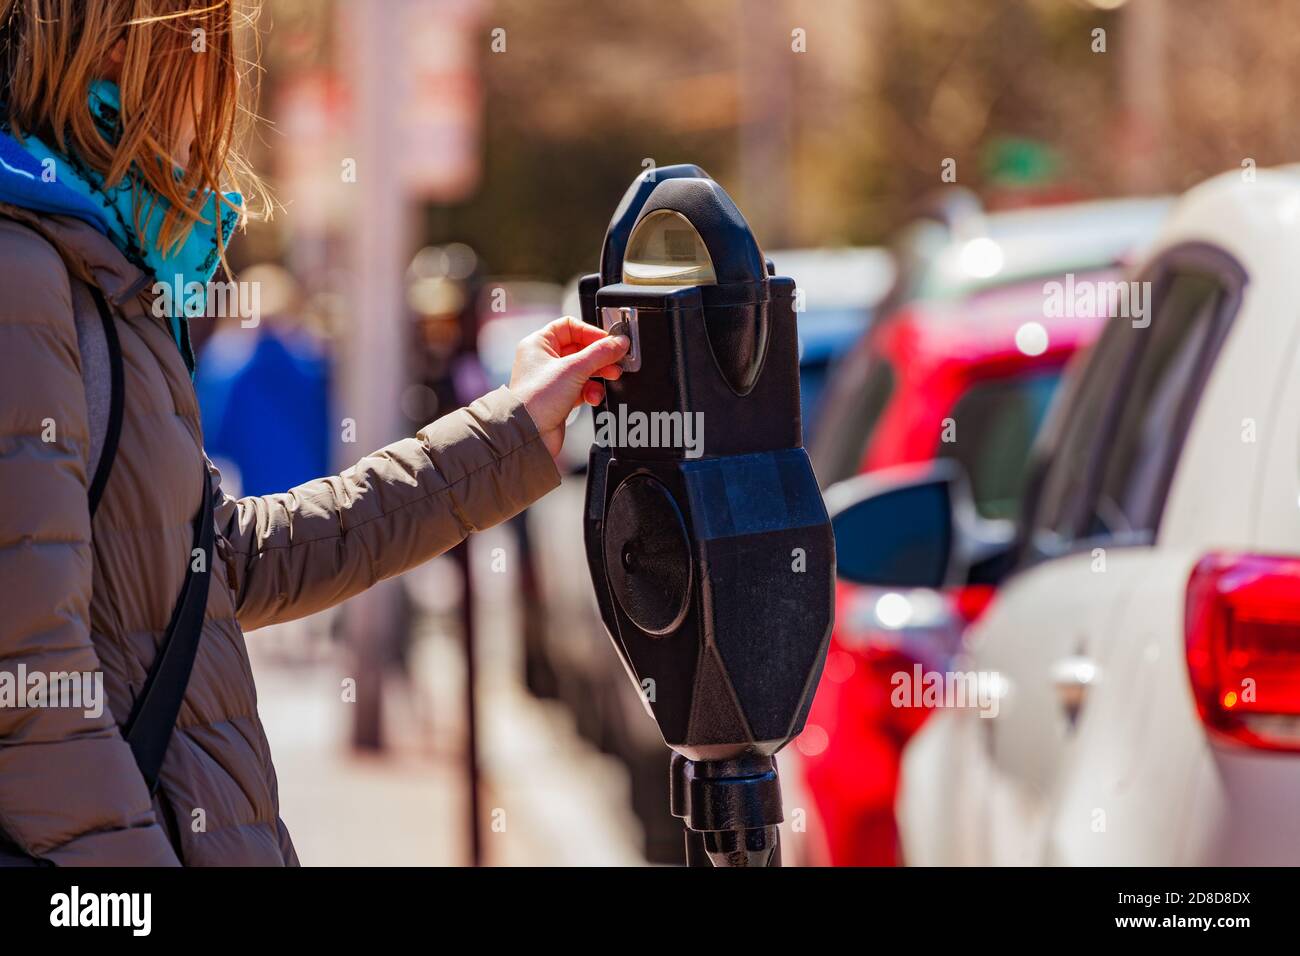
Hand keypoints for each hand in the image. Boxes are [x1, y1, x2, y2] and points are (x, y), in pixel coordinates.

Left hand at [509, 316, 628, 458]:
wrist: (529, 434)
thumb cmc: (536, 400)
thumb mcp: (574, 369)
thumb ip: (600, 353)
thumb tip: (619, 342)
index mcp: (538, 344)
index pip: (570, 327)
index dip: (591, 332)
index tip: (608, 340)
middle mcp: (543, 360)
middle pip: (580, 348)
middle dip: (600, 356)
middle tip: (616, 360)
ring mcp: (552, 380)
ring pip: (583, 369)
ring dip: (598, 374)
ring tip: (610, 376)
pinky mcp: (559, 398)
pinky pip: (582, 388)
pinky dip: (591, 391)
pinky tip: (593, 396)